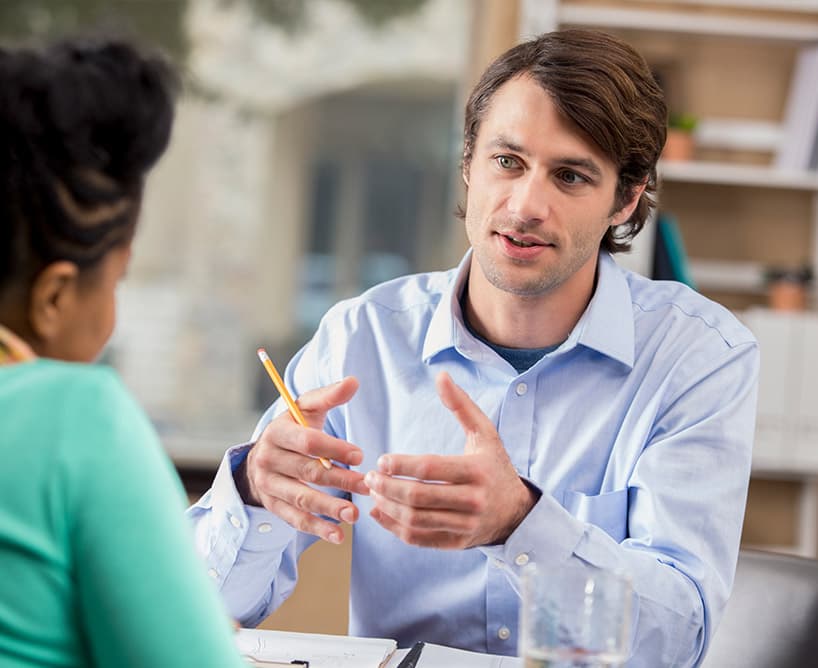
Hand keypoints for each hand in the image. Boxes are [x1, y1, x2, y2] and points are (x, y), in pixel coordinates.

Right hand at [238, 376, 368, 543]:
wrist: (263, 456)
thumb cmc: (294, 429)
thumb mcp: (307, 409)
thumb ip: (330, 396)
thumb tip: (354, 382)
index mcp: (277, 432)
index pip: (307, 442)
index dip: (334, 449)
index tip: (360, 456)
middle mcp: (268, 459)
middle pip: (307, 472)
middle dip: (339, 480)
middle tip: (367, 486)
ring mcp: (268, 485)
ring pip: (301, 498)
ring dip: (329, 508)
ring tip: (355, 514)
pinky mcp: (272, 506)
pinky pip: (295, 520)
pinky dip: (317, 528)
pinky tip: (339, 535)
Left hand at [365, 371, 536, 548]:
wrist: (517, 511)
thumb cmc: (494, 466)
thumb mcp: (485, 433)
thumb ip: (461, 405)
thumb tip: (441, 376)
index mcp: (477, 471)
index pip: (430, 469)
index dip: (401, 465)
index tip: (381, 460)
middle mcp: (473, 501)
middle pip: (419, 497)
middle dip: (388, 487)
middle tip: (370, 477)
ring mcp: (465, 525)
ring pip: (416, 520)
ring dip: (388, 507)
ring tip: (374, 492)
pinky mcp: (457, 543)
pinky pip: (419, 538)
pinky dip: (394, 527)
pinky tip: (380, 512)